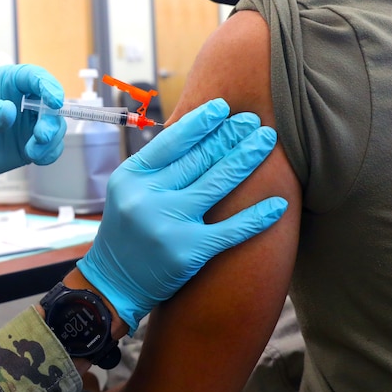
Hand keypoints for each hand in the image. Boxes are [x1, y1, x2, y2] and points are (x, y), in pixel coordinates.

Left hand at [0, 64, 66, 191]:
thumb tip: (10, 113)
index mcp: (8, 82)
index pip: (35, 77)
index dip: (48, 85)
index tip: (54, 101)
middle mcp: (23, 100)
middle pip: (51, 104)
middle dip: (52, 120)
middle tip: (41, 136)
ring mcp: (27, 124)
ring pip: (54, 126)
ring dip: (52, 140)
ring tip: (34, 153)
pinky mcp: (29, 145)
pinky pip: (50, 147)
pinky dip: (50, 153)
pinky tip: (38, 158)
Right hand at [77, 99, 285, 332]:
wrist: (113, 284)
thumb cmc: (127, 231)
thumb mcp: (129, 191)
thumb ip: (157, 167)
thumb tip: (197, 134)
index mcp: (131, 175)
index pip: (171, 140)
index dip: (200, 122)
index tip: (223, 107)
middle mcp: (147, 196)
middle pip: (198, 158)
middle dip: (230, 136)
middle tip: (254, 121)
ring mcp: (167, 224)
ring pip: (217, 183)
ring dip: (246, 158)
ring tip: (266, 141)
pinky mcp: (187, 251)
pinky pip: (230, 229)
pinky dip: (257, 216)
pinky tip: (278, 202)